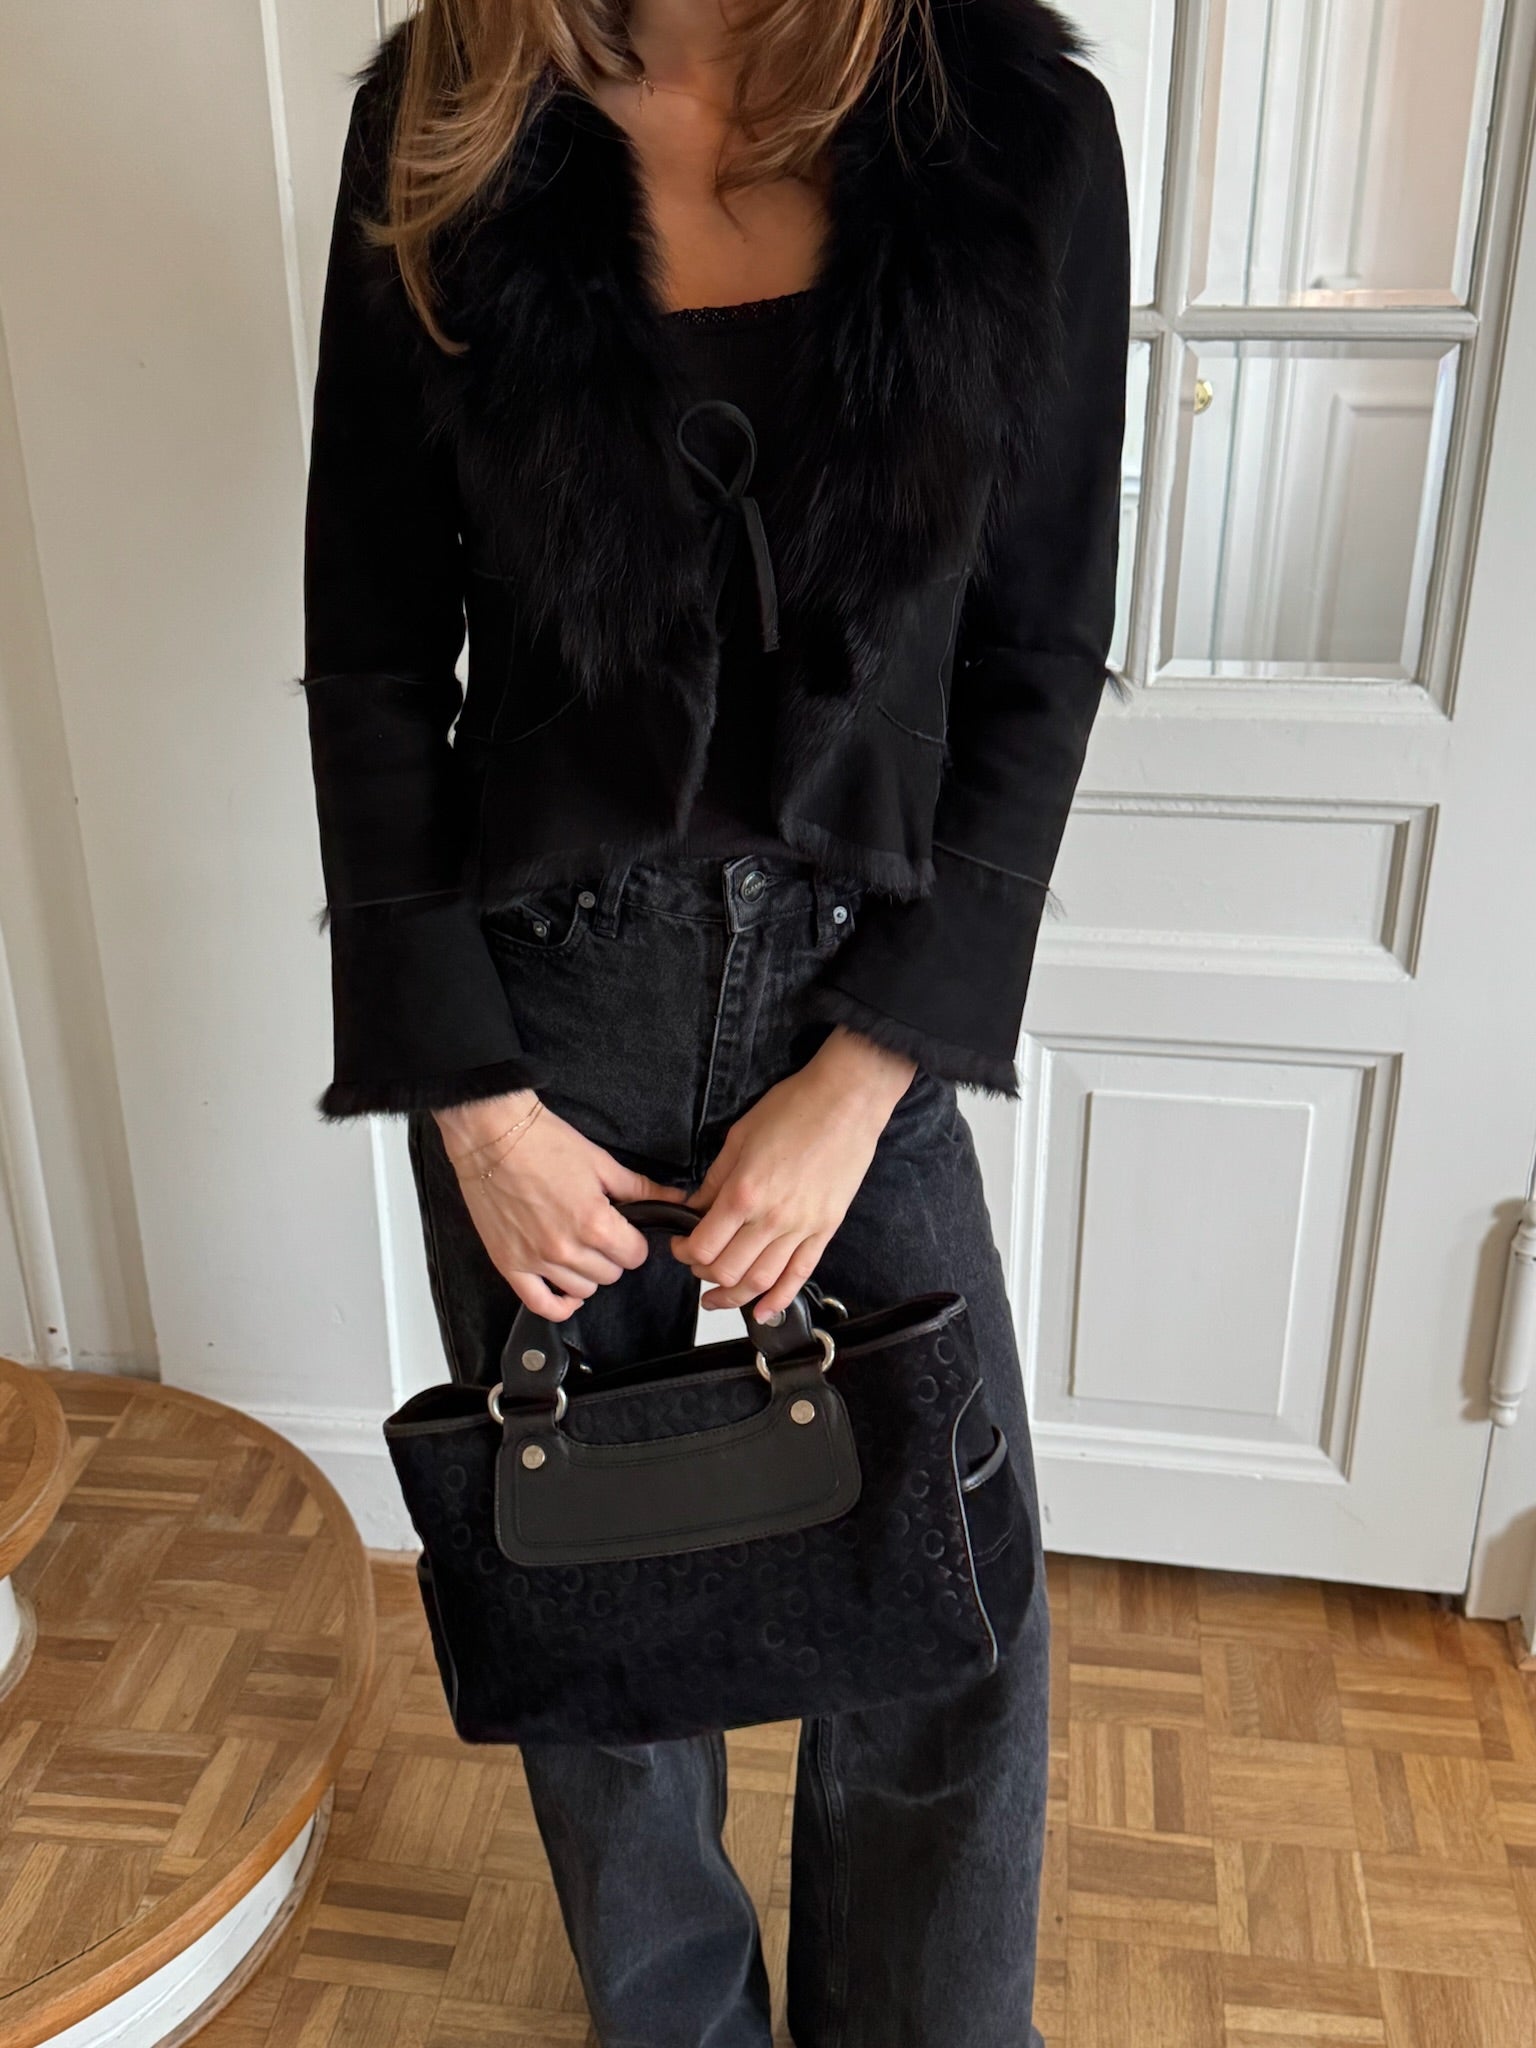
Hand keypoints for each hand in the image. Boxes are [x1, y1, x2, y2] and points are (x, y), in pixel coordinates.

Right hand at [434, 1091, 686, 1321]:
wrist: (492, 1136)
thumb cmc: (544, 1143)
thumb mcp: (601, 1163)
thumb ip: (640, 1189)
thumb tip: (676, 1200)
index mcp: (594, 1223)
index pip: (635, 1256)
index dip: (634, 1242)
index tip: (624, 1230)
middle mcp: (566, 1248)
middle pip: (611, 1275)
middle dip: (612, 1255)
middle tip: (599, 1233)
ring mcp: (536, 1260)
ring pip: (582, 1290)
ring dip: (587, 1273)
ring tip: (579, 1249)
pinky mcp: (509, 1264)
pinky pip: (541, 1305)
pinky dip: (559, 1305)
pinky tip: (567, 1293)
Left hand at [670, 1028, 917, 1317]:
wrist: (847, 1100)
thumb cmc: (794, 1108)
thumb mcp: (739, 1137)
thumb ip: (715, 1179)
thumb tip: (696, 1207)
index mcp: (744, 1192)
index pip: (703, 1245)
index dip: (684, 1253)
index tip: (680, 1247)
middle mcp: (771, 1218)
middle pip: (728, 1270)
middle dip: (704, 1275)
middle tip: (698, 1267)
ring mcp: (801, 1227)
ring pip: (761, 1281)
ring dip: (734, 1297)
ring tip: (718, 1298)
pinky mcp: (825, 1229)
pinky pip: (800, 1275)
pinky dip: (779, 1299)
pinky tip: (763, 1311)